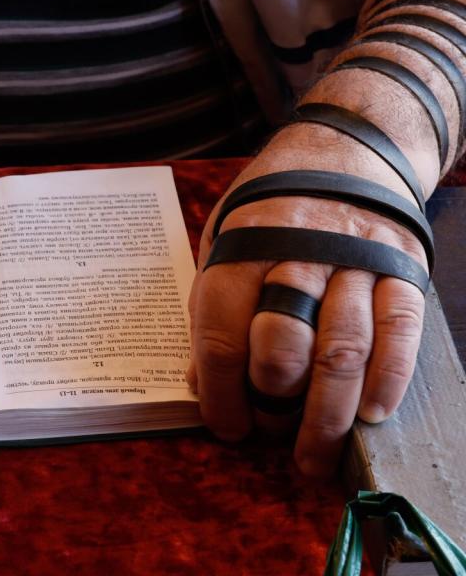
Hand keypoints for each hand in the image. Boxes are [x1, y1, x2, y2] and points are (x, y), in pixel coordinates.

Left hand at [186, 138, 428, 476]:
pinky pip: (399, 331)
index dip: (220, 393)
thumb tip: (204, 384)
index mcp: (241, 247)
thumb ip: (214, 310)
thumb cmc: (269, 209)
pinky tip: (371, 414)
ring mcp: (355, 258)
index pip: (222, 334)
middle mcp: (298, 250)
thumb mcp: (222, 243)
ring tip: (314, 455)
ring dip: (328, 414)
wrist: (343, 151)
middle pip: (283, 344)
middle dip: (274, 402)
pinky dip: (387, 378)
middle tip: (271, 435)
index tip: (225, 426)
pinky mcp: (401, 266)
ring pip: (342, 349)